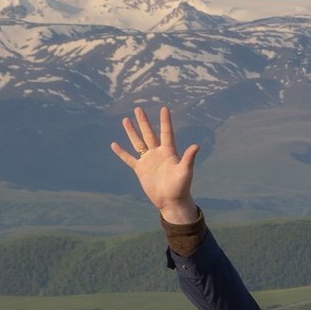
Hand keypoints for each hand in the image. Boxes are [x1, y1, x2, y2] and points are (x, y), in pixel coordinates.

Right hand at [109, 106, 198, 221]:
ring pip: (138, 143)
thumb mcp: (185, 172)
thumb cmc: (181, 187)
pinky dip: (121, 152)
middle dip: (143, 121)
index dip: (165, 121)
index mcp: (169, 152)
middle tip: (138, 108)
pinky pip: (129, 159)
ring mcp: (148, 161)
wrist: (171, 201)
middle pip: (149, 134)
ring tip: (125, 119)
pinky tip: (114, 144)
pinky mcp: (140, 170)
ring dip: (131, 132)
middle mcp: (158, 154)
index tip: (164, 108)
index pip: (166, 132)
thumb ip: (189, 158)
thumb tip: (196, 146)